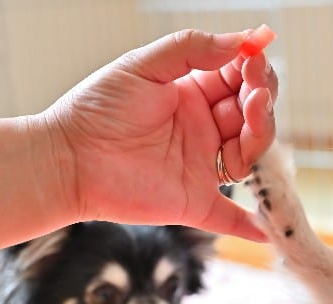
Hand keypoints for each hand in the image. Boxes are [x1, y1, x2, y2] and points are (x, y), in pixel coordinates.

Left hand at [45, 29, 277, 239]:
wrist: (67, 157)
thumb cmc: (97, 108)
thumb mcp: (143, 64)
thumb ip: (191, 49)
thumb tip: (242, 40)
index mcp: (193, 96)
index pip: (238, 80)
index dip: (253, 67)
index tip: (256, 52)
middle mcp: (203, 130)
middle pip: (252, 115)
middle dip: (261, 99)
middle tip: (254, 88)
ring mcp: (201, 167)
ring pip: (249, 153)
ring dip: (260, 134)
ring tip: (251, 114)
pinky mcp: (194, 202)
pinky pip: (228, 217)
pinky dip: (249, 227)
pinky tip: (264, 234)